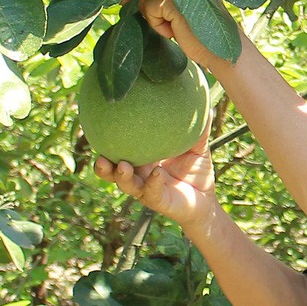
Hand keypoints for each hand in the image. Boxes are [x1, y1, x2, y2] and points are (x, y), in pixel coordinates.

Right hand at [92, 132, 217, 230]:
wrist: (207, 200)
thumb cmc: (197, 172)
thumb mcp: (197, 148)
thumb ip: (198, 129)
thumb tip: (204, 103)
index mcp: (144, 160)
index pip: (120, 151)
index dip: (108, 144)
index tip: (99, 129)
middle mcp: (140, 175)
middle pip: (113, 171)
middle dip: (103, 165)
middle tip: (100, 155)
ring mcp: (147, 189)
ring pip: (127, 185)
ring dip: (121, 176)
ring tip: (120, 165)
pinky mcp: (159, 201)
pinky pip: (152, 192)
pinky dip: (152, 182)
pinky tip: (156, 173)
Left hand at [137, 0, 226, 68]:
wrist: (220, 51)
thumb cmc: (200, 33)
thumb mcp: (178, 10)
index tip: (145, 5)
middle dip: (149, 6)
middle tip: (170, 23)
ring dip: (154, 17)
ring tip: (175, 27)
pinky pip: (150, 8)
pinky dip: (158, 24)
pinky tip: (175, 31)